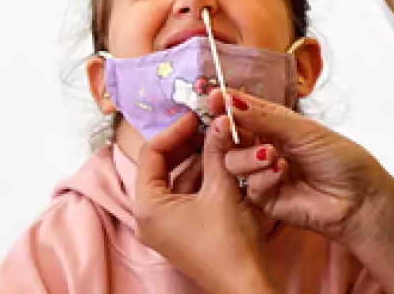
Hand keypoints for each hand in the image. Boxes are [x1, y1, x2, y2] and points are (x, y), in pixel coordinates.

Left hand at [131, 112, 277, 293]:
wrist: (247, 285)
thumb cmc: (229, 244)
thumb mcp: (222, 189)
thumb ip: (216, 150)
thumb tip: (218, 119)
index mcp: (147, 207)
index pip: (151, 153)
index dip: (175, 130)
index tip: (196, 116)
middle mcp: (149, 218)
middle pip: (161, 165)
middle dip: (186, 144)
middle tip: (208, 125)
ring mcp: (165, 226)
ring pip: (177, 179)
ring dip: (198, 159)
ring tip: (220, 140)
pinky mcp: (182, 231)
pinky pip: (187, 195)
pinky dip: (203, 178)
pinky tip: (223, 163)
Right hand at [208, 89, 393, 245]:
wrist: (358, 199)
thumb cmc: (340, 159)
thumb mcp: (302, 130)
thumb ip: (265, 117)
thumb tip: (231, 100)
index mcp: (275, 126)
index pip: (244, 112)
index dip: (228, 104)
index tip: (215, 98)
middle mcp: (265, 148)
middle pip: (230, 138)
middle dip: (227, 131)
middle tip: (227, 126)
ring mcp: (263, 175)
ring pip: (232, 162)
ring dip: (248, 156)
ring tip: (272, 154)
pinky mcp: (265, 200)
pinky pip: (248, 187)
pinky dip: (262, 177)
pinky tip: (282, 174)